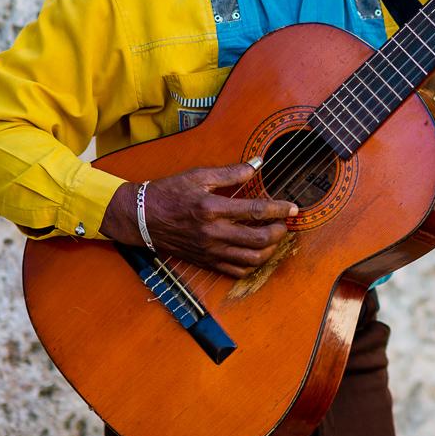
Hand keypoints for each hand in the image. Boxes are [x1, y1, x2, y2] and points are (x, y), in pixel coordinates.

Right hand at [99, 162, 299, 277]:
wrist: (141, 219)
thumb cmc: (169, 193)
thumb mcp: (198, 175)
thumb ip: (230, 172)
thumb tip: (257, 164)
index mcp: (211, 208)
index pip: (255, 211)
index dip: (279, 209)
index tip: (294, 208)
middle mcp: (212, 233)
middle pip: (259, 239)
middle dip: (279, 232)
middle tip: (284, 223)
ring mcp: (209, 251)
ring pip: (251, 260)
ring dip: (270, 250)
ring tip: (273, 237)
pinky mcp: (206, 262)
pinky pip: (236, 271)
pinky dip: (252, 264)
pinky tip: (256, 251)